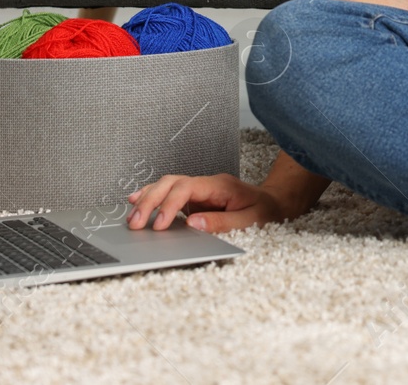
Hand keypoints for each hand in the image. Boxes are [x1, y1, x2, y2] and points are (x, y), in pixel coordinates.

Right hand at [126, 172, 302, 234]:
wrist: (275, 203)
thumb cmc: (265, 211)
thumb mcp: (251, 220)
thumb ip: (223, 222)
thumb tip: (193, 224)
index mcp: (220, 186)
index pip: (187, 188)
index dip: (170, 205)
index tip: (159, 225)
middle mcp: (206, 184)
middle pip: (171, 183)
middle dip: (151, 200)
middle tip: (136, 222)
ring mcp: (199, 191)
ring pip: (167, 185)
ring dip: (148, 198)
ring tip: (132, 215)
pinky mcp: (194, 200)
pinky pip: (169, 194)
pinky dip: (152, 198)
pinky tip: (137, 203)